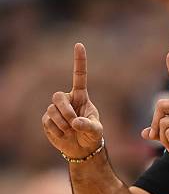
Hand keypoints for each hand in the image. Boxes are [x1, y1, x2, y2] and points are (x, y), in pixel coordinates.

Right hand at [42, 43, 102, 158]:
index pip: (79, 76)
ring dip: (62, 123)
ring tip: (71, 131)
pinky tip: (64, 135)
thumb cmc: (92, 135)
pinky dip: (57, 131)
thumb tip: (74, 122)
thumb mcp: (96, 131)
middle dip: (65, 110)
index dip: (79, 61)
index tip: (79, 44)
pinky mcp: (47, 120)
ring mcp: (55, 110)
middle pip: (57, 96)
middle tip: (73, 123)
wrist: (82, 149)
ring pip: (52, 110)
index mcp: (81, 96)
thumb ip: (88, 125)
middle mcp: (67, 100)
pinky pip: (48, 122)